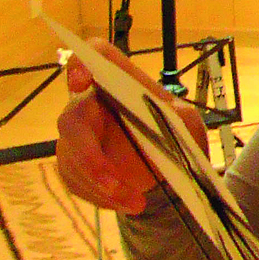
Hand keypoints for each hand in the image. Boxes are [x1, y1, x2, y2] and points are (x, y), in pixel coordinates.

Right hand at [54, 39, 208, 213]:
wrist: (170, 174)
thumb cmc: (176, 136)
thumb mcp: (187, 125)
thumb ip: (175, 119)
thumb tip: (159, 124)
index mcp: (122, 83)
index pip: (96, 57)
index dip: (81, 62)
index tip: (81, 80)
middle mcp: (93, 103)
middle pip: (72, 118)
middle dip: (91, 156)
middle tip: (113, 183)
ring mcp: (78, 135)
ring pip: (71, 157)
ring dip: (101, 185)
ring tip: (136, 202)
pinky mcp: (72, 164)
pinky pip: (75, 180)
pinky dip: (101, 197)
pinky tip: (127, 202)